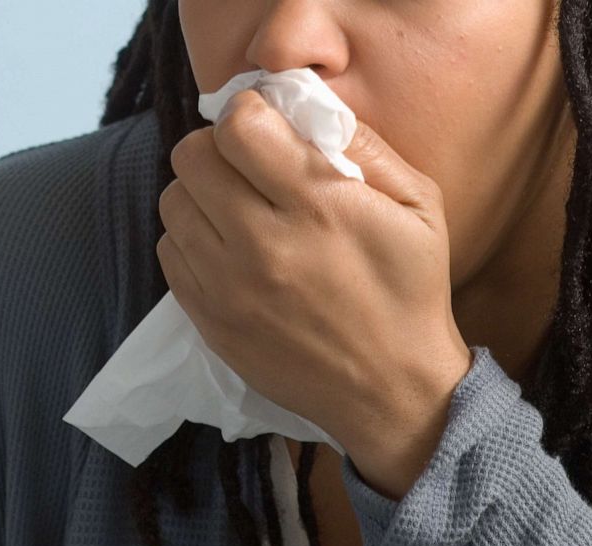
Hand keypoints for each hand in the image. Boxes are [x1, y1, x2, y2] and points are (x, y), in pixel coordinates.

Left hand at [157, 89, 472, 498]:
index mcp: (318, 206)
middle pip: (192, 157)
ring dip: (202, 193)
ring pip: (173, 202)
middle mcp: (262, 243)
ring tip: (239, 210)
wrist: (392, 391)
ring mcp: (228, 287)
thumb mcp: (420, 208)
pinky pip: (170, 252)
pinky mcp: (210, 320)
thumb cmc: (411, 293)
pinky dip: (193, 239)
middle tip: (250, 166)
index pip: (238, 127)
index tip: (268, 128)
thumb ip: (367, 147)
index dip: (249, 114)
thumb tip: (307, 108)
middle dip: (219, 148)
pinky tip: (230, 251)